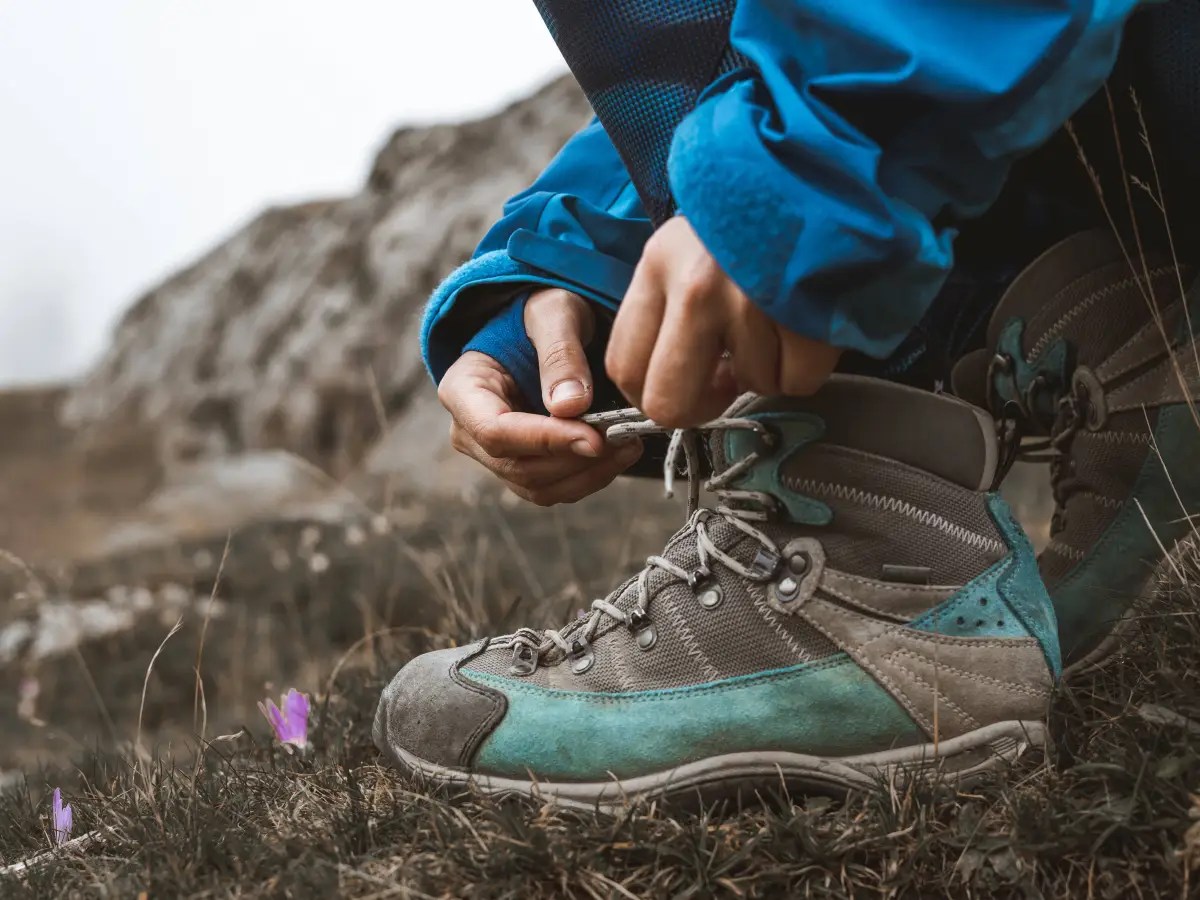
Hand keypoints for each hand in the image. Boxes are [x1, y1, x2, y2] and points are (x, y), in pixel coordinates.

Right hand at [437, 289, 642, 504]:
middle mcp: (470, 431)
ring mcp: (495, 455)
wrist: (542, 329)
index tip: (594, 438)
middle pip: (519, 466)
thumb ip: (561, 355)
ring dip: (588, 474)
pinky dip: (590, 477)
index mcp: (463, 389)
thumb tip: (571, 406)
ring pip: (538, 486)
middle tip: (623, 438)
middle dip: (575, 458)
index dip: (545, 440)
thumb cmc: (541, 315)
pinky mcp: (524, 467)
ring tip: (628, 443)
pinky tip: (618, 452)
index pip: (495, 431)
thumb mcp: (553, 315)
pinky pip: (555, 488)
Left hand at [606, 217, 841, 427]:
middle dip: (700, 408)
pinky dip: (805, 365)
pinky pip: (797, 380)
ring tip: (778, 320)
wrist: (821, 166)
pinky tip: (805, 324)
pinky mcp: (803, 312)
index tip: (680, 388)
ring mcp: (750, 301)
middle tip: (726, 383)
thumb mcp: (687, 248)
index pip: (623, 366)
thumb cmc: (752, 213)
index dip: (651, 395)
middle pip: (668, 402)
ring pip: (750, 386)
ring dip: (768, 367)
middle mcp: (695, 286)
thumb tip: (675, 388)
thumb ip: (668, 310)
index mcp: (657, 266)